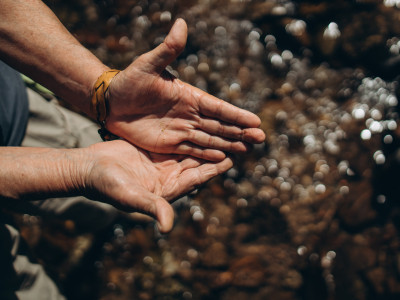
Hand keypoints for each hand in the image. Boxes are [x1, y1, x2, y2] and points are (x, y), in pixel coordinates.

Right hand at [83, 140, 232, 232]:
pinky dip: (188, 134)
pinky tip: (199, 124)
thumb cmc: (107, 186)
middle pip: (198, 163)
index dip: (214, 169)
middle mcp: (169, 175)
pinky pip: (176, 140)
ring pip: (190, 150)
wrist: (89, 168)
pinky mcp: (154, 149)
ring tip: (223, 130)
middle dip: (216, 153)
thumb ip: (151, 207)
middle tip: (236, 141)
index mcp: (167, 189)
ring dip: (206, 142)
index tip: (232, 159)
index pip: (197, 178)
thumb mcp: (130, 197)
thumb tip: (168, 227)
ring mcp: (162, 162)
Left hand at [106, 19, 264, 160]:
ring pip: (210, 139)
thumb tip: (181, 23)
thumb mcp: (148, 65)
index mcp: (189, 96)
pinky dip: (208, 154)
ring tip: (247, 150)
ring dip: (229, 144)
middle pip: (220, 126)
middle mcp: (189, 114)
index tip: (255, 121)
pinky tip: (223, 158)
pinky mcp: (170, 143)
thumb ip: (167, 49)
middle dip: (240, 132)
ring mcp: (181, 129)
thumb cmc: (129, 81)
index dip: (236, 115)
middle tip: (261, 139)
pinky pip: (193, 150)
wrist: (111, 102)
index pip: (218, 107)